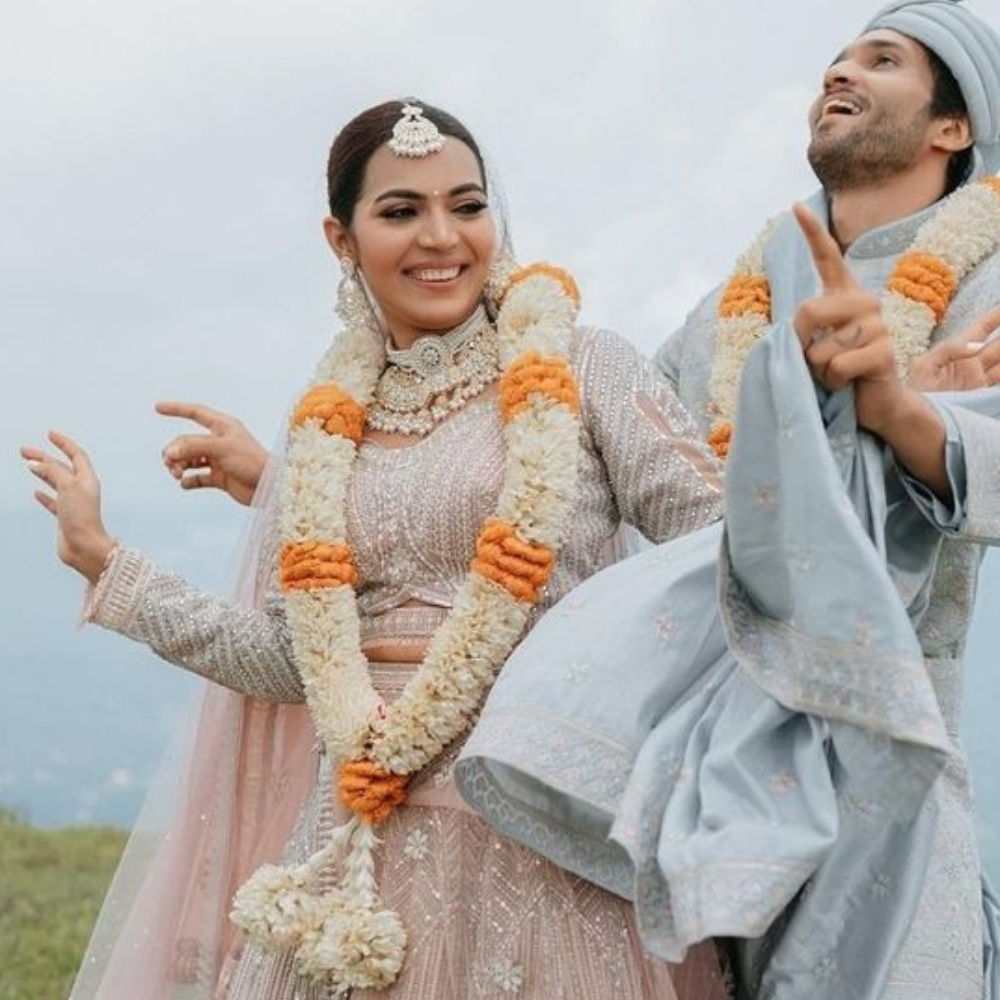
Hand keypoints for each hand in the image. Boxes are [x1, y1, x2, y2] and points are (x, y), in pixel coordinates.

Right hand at [21, 431, 114, 581]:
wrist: (85, 547)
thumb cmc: (82, 517)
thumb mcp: (68, 486)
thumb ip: (52, 472)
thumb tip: (36, 463)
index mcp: (87, 479)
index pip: (76, 455)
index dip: (64, 443)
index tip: (50, 434)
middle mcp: (82, 490)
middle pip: (61, 467)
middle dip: (44, 457)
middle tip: (23, 451)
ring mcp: (73, 504)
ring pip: (55, 482)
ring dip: (42, 472)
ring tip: (27, 465)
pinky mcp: (65, 518)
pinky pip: (53, 502)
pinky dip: (44, 495)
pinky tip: (36, 493)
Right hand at [156, 401, 267, 505]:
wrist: (269, 487)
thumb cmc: (251, 462)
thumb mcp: (221, 448)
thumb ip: (193, 447)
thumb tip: (170, 451)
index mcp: (223, 427)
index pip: (196, 412)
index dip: (176, 409)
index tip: (157, 407)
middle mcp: (219, 441)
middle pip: (186, 442)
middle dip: (174, 451)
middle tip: (171, 464)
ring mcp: (219, 460)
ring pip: (189, 460)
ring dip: (178, 466)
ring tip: (177, 474)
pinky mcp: (220, 478)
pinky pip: (197, 478)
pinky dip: (189, 481)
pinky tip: (185, 483)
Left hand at [792, 203, 904, 434]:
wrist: (875, 404)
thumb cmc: (838, 373)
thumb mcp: (814, 347)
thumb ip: (803, 331)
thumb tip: (792, 330)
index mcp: (845, 295)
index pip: (828, 257)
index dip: (813, 232)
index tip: (796, 206)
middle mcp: (865, 302)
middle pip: (809, 311)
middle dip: (800, 342)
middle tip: (813, 360)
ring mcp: (879, 325)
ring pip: (821, 349)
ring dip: (819, 370)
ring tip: (838, 373)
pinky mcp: (886, 351)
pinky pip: (838, 367)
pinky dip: (834, 383)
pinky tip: (849, 383)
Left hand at [908, 304, 999, 390]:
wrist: (912, 419)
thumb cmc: (913, 391)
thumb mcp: (925, 365)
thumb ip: (948, 350)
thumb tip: (975, 345)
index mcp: (959, 351)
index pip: (983, 328)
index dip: (996, 316)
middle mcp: (974, 363)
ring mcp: (980, 380)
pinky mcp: (983, 397)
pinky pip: (998, 383)